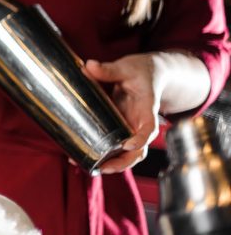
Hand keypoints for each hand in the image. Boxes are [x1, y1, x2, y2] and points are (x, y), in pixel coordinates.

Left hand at [83, 54, 161, 173]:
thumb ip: (109, 70)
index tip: (129, 144)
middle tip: (104, 168)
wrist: (151, 74)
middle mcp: (141, 123)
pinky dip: (104, 155)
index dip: (141, 138)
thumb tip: (88, 66)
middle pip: (139, 150)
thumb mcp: (126, 67)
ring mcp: (132, 128)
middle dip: (124, 162)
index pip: (149, 127)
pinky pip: (115, 146)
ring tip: (91, 168)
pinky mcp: (122, 129)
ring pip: (128, 153)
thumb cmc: (141, 71)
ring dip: (113, 164)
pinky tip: (83, 158)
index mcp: (147, 108)